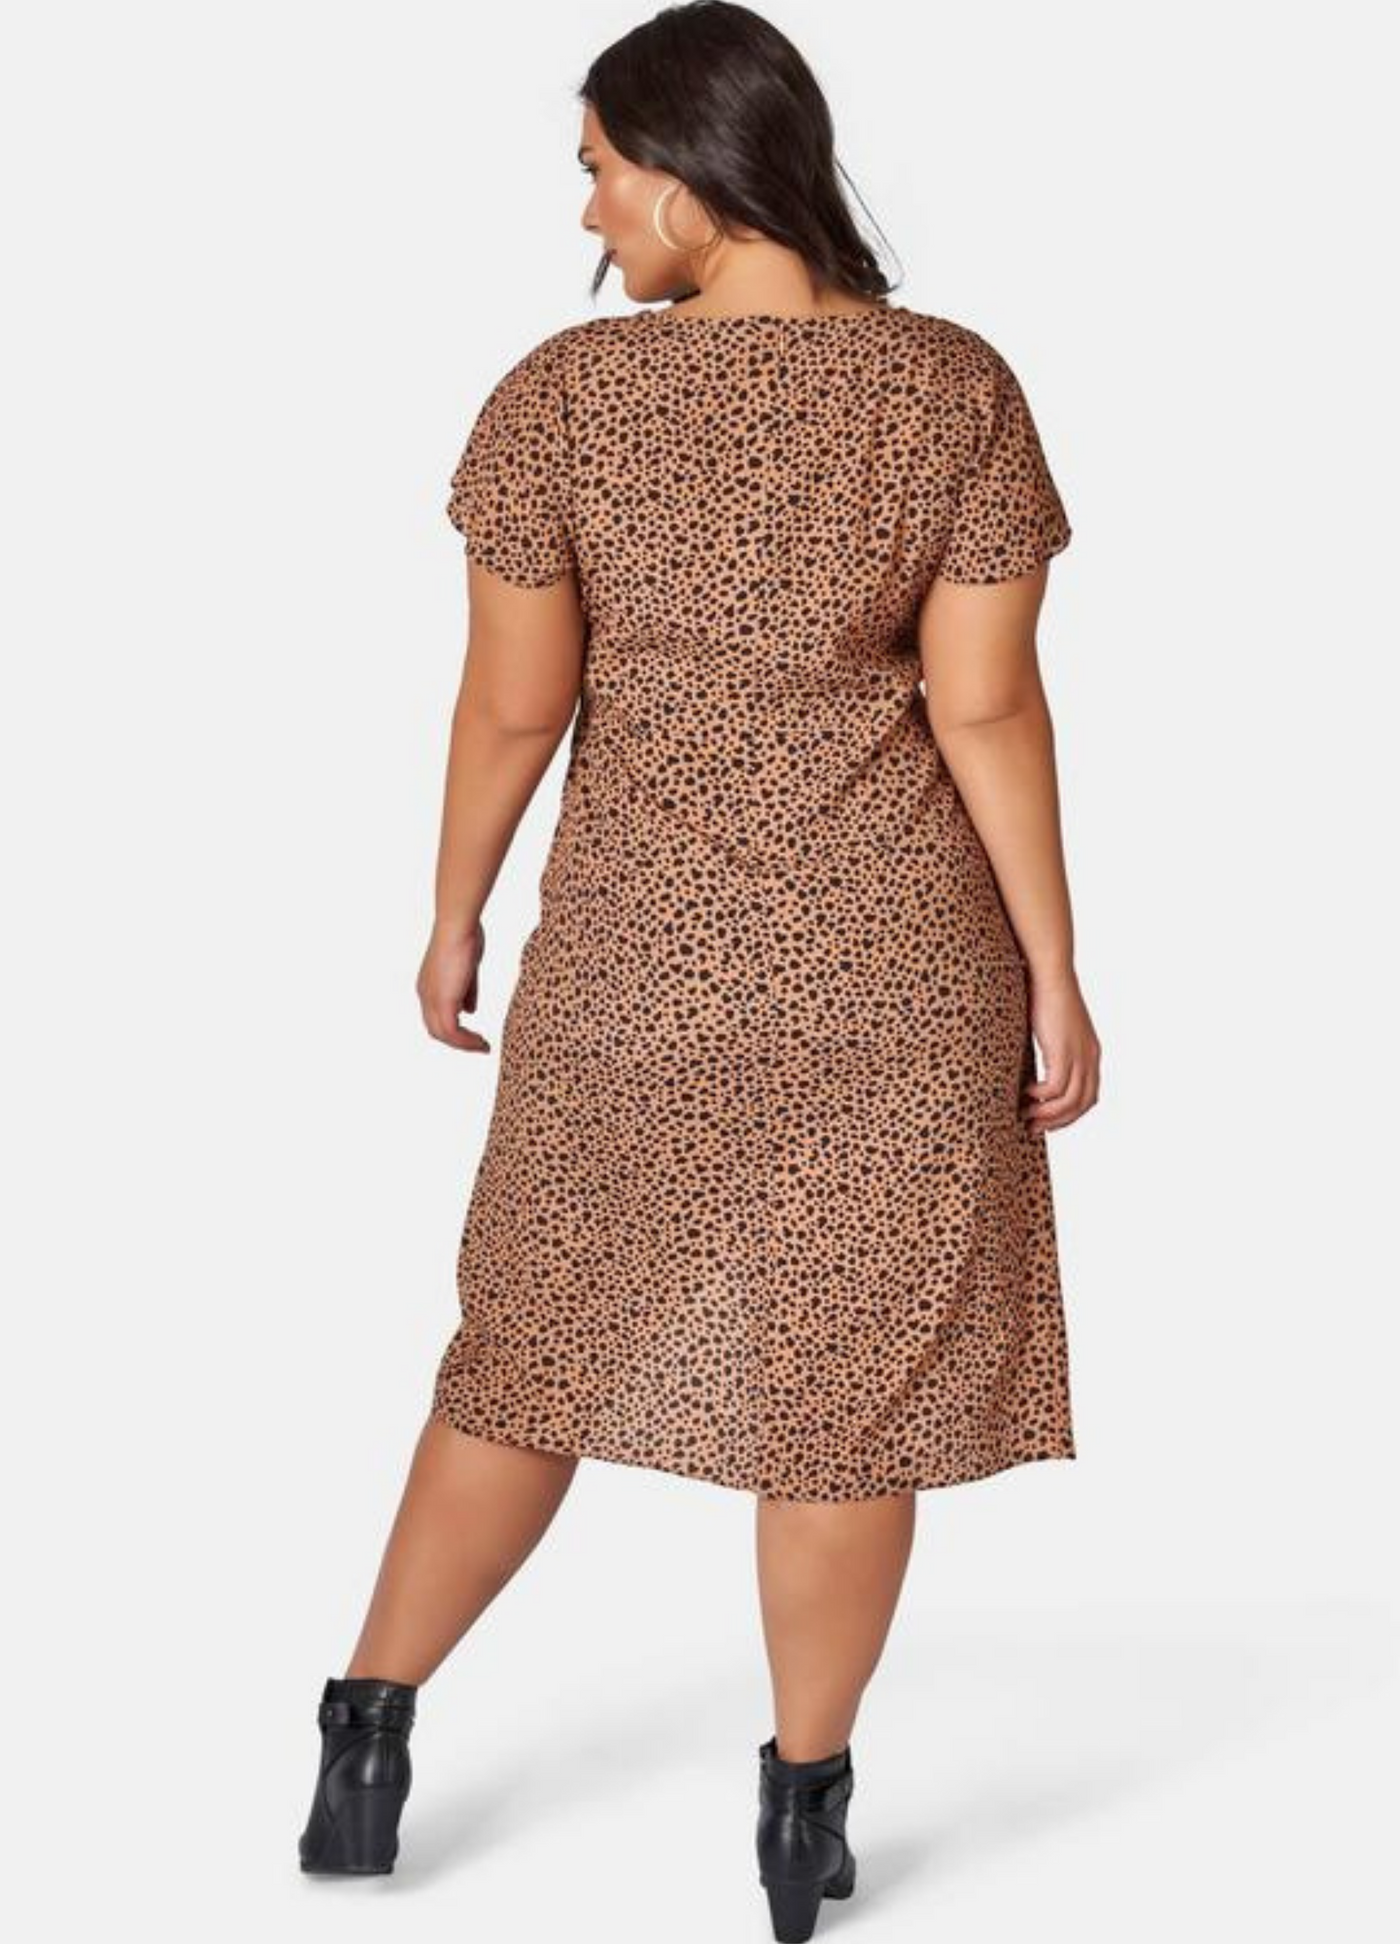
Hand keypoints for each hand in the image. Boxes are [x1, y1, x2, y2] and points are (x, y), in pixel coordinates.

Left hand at [417, 919, 491, 1051]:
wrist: (458, 926)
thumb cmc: (465, 936)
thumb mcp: (468, 969)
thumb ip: (468, 991)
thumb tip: (470, 1011)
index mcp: (428, 985)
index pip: (436, 1015)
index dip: (453, 1028)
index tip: (472, 1034)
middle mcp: (425, 994)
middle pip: (435, 1029)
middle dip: (457, 1041)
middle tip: (478, 1045)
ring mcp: (432, 999)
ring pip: (442, 1034)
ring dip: (464, 1044)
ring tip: (483, 1047)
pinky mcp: (443, 1001)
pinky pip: (452, 1032)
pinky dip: (466, 1042)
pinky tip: (481, 1043)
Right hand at [1020, 965, 1099, 1132]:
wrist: (1049, 974)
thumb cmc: (1046, 995)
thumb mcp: (1054, 1030)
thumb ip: (1053, 1050)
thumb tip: (1035, 1067)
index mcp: (1091, 1053)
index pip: (1089, 1097)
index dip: (1070, 1114)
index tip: (1048, 1120)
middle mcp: (1090, 1058)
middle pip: (1083, 1104)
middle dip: (1058, 1121)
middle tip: (1035, 1128)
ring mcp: (1079, 1056)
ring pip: (1070, 1101)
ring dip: (1048, 1114)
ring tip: (1027, 1116)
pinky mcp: (1063, 1052)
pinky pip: (1055, 1088)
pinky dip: (1041, 1097)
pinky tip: (1025, 1093)